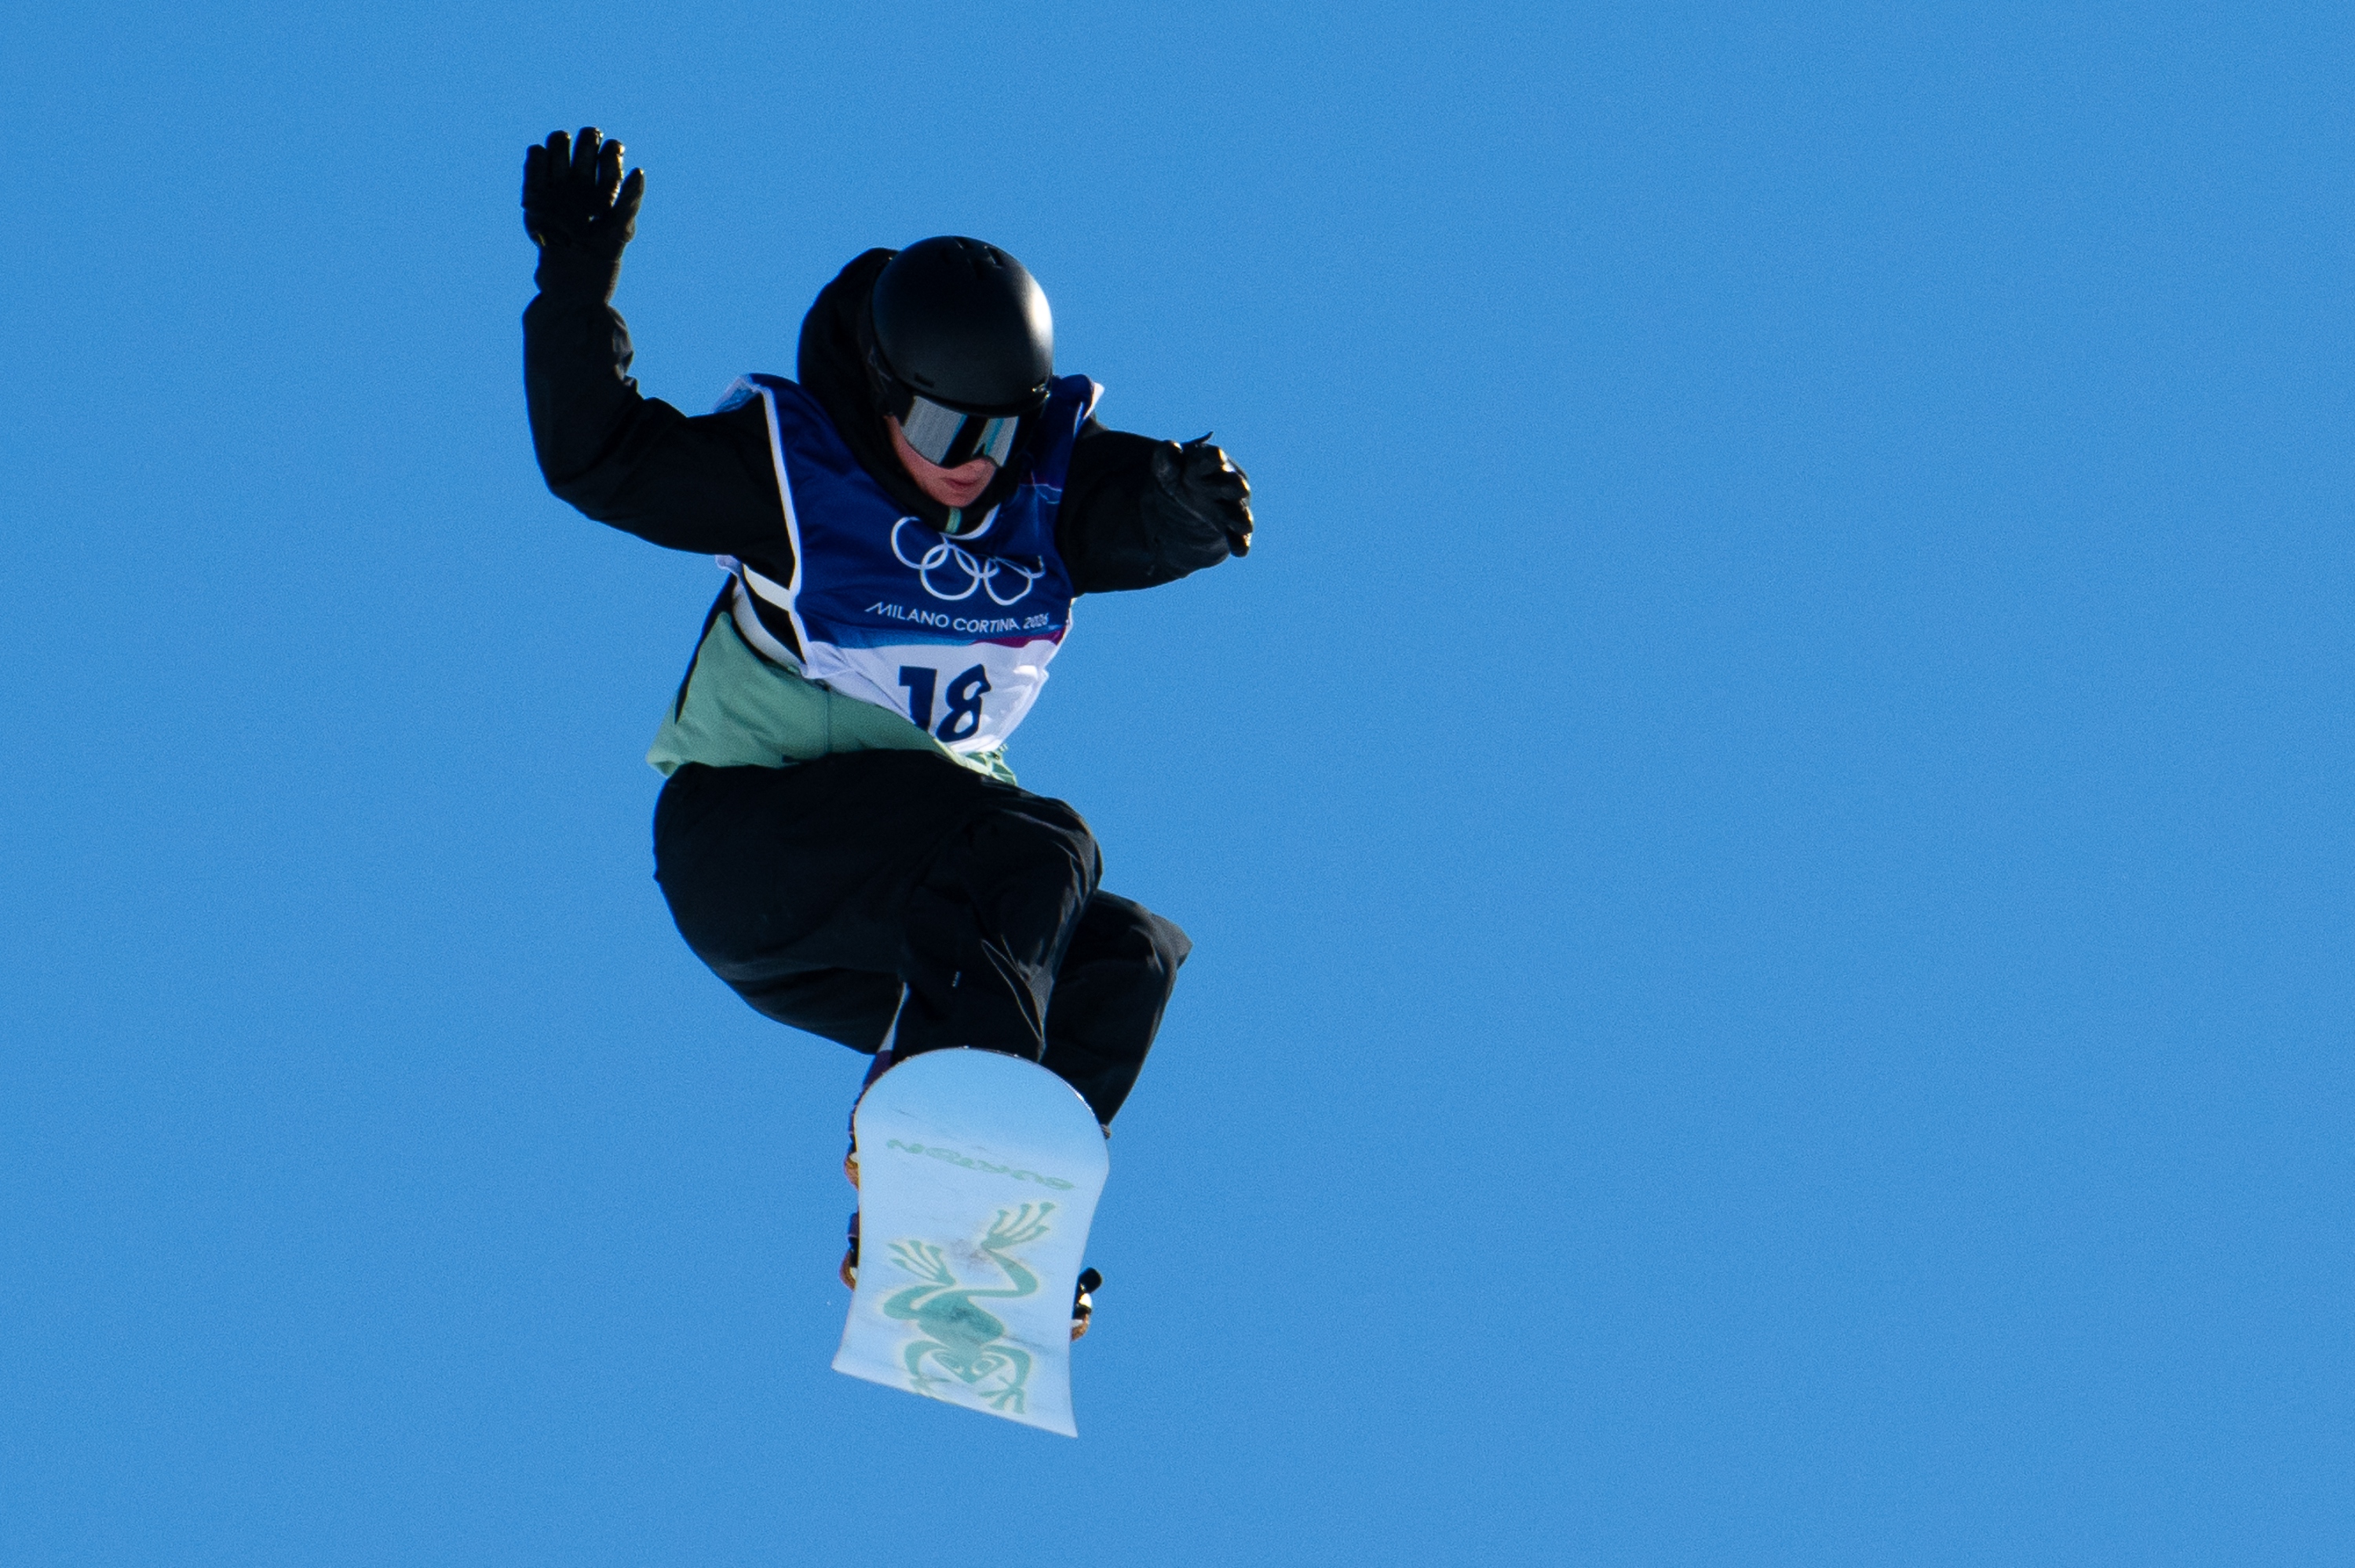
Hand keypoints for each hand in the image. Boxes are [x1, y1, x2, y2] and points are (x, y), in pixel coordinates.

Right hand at [521, 127, 643, 257]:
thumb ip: (630, 200)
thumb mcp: (621, 229)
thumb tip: (639, 171)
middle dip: (587, 139)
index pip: (611, 150)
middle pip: (585, 139)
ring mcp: (560, 181)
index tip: (613, 159)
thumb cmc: (603, 253)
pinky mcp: (536, 188)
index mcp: (608, 185)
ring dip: (561, 145)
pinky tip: (546, 181)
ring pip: (558, 142)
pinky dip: (538, 159)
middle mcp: (584, 178)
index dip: (612, 150)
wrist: (572, 274)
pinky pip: (536, 156)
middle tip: (588, 156)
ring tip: (564, 173)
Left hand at [1148, 435, 1254, 566]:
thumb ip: (1166, 458)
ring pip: (1239, 513)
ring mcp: (1229, 507)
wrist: (1179, 507)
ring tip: (1244, 525)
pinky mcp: (1228, 529)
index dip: (1213, 459)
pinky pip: (1237, 537)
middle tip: (1239, 489)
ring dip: (1241, 519)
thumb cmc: (1176, 477)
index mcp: (1210, 463)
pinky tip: (1241, 551)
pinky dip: (1240, 543)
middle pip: (1233, 484)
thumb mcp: (1164, 468)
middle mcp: (1225, 483)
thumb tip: (1171, 448)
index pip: (1213, 458)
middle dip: (1235, 487)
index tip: (1217, 458)